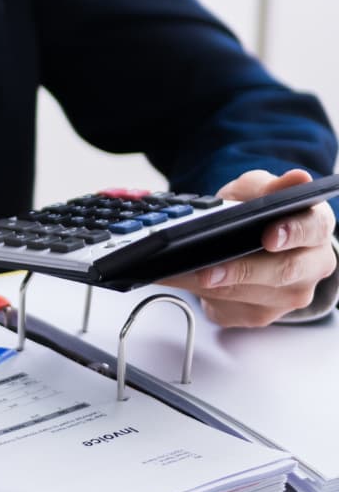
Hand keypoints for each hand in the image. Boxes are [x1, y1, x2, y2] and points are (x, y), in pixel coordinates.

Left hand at [160, 169, 336, 326]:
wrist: (246, 242)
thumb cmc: (256, 214)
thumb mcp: (256, 190)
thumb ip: (271, 186)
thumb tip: (298, 177)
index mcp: (315, 228)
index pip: (313, 229)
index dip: (292, 232)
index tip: (268, 235)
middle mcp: (312, 266)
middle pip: (282, 271)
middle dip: (241, 270)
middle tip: (208, 270)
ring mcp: (291, 295)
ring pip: (252, 295)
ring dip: (212, 285)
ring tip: (177, 272)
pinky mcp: (263, 313)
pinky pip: (230, 308)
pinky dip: (201, 295)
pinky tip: (180, 280)